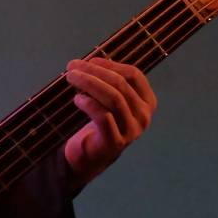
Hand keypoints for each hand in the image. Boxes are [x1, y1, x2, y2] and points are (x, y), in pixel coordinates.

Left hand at [63, 56, 156, 183]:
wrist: (91, 157)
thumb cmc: (99, 124)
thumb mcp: (108, 100)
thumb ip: (107, 82)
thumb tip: (91, 61)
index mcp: (147, 101)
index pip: (133, 75)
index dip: (110, 65)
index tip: (89, 60)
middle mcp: (144, 115)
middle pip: (120, 84)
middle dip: (94, 72)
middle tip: (72, 66)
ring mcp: (132, 130)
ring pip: (113, 98)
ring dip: (89, 83)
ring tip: (71, 78)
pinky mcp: (116, 142)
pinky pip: (103, 117)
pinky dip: (89, 104)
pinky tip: (77, 99)